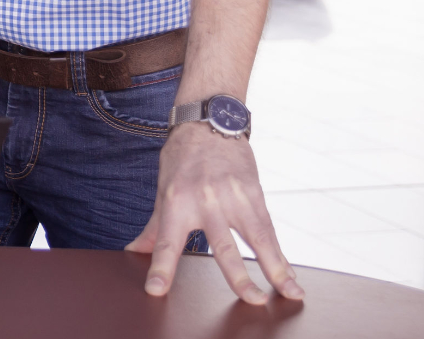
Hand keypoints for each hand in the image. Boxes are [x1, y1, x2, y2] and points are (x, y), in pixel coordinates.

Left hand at [127, 122, 302, 303]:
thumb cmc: (181, 160)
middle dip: (238, 276)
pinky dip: (280, 253)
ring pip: (257, 238)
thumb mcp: (163, 190)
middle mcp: (205, 201)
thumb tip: (132, 253)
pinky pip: (269, 228)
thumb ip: (154, 228)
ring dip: (275, 268)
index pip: (165, 241)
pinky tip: (290, 275)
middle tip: (252, 300)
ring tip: (290, 294)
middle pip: (222, 246)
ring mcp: (233, 197)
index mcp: (176, 202)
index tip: (155, 290)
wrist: (208, 123)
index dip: (160, 267)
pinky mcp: (254, 193)